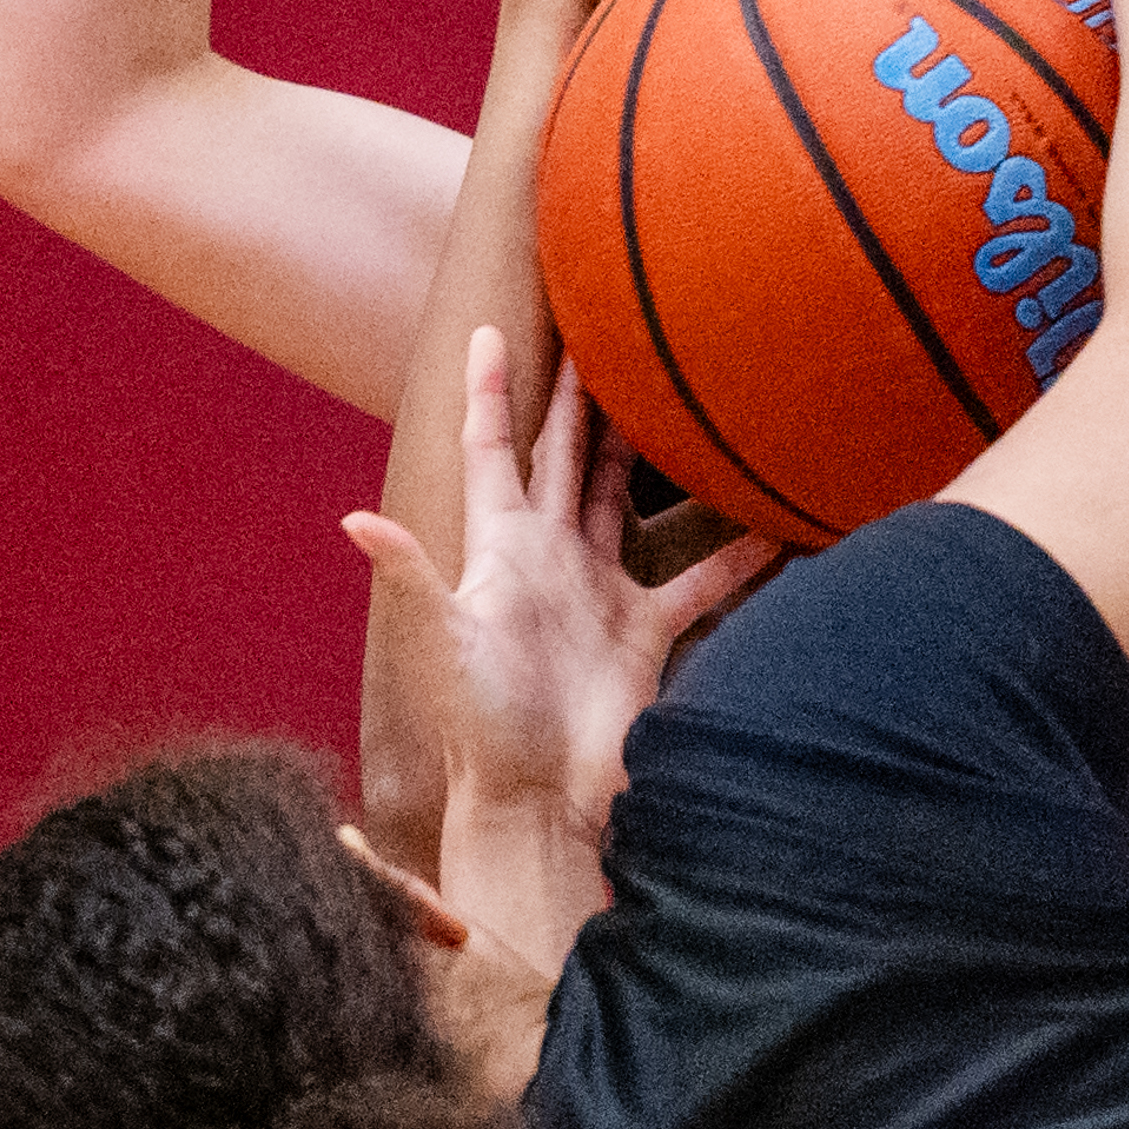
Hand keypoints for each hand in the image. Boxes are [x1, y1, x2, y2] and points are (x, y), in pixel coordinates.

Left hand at [347, 332, 773, 841]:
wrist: (536, 801)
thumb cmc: (481, 726)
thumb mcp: (443, 643)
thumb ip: (412, 576)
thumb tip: (354, 518)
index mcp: (501, 548)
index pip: (493, 451)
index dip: (490, 392)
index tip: (491, 329)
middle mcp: (550, 559)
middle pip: (565, 456)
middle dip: (580, 395)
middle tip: (602, 327)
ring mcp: (598, 591)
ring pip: (623, 500)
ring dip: (645, 451)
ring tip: (676, 395)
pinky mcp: (644, 631)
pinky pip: (699, 580)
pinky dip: (735, 555)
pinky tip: (774, 523)